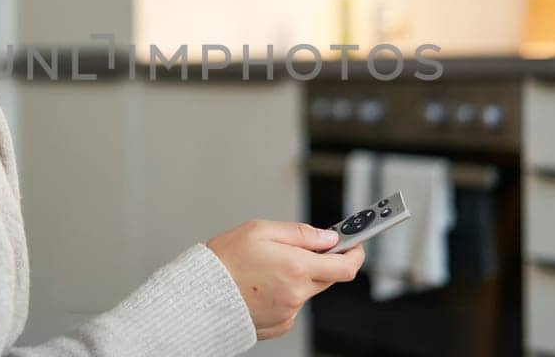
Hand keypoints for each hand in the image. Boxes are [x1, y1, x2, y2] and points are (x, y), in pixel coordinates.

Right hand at [206, 220, 365, 340]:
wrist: (200, 297)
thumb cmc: (224, 262)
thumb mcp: (260, 230)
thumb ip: (300, 233)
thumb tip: (327, 238)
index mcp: (297, 267)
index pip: (345, 266)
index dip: (354, 253)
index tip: (354, 245)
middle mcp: (297, 293)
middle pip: (327, 277)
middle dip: (320, 262)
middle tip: (299, 251)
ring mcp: (289, 312)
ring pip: (307, 290)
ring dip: (298, 278)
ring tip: (268, 269)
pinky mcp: (279, 324)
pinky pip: (292, 305)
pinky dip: (284, 294)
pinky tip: (263, 286)